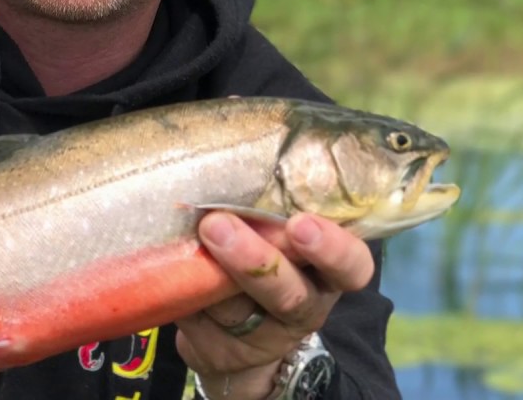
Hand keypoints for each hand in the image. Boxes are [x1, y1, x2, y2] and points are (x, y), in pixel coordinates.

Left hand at [175, 212, 374, 399]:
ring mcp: (264, 339)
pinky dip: (182, 293)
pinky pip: (199, 321)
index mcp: (327, 274)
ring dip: (207, 275)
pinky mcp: (223, 354)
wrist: (232, 332)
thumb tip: (233, 168)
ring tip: (185, 240)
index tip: (300, 224)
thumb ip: (268, 213)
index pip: (352, 266)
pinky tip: (170, 269)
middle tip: (218, 224)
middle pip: (289, 294)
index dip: (332, 249)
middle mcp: (304, 308)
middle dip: (253, 260)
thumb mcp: (276, 235)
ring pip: (235, 308)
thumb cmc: (262, 259)